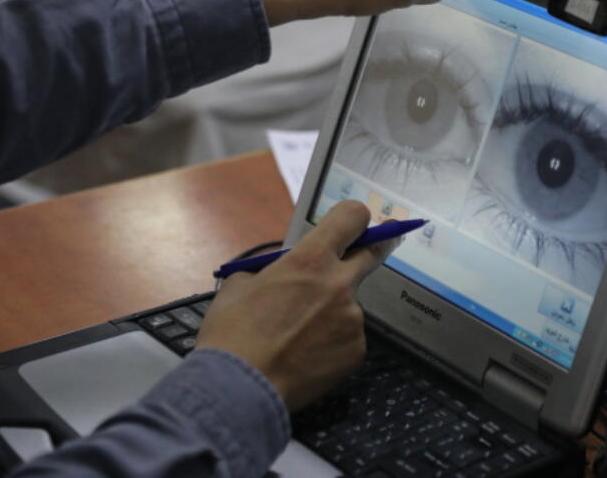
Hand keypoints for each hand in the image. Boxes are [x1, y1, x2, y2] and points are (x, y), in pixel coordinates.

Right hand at [195, 201, 398, 410]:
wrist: (239, 389)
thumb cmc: (232, 333)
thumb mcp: (239, 286)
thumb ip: (268, 270)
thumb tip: (277, 272)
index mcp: (310, 259)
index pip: (352, 217)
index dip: (353, 217)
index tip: (353, 224)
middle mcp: (340, 284)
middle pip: (373, 253)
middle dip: (373, 248)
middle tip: (367, 252)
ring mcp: (353, 318)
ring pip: (349, 305)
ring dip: (332, 312)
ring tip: (298, 338)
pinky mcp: (357, 350)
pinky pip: (347, 337)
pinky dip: (332, 343)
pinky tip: (306, 358)